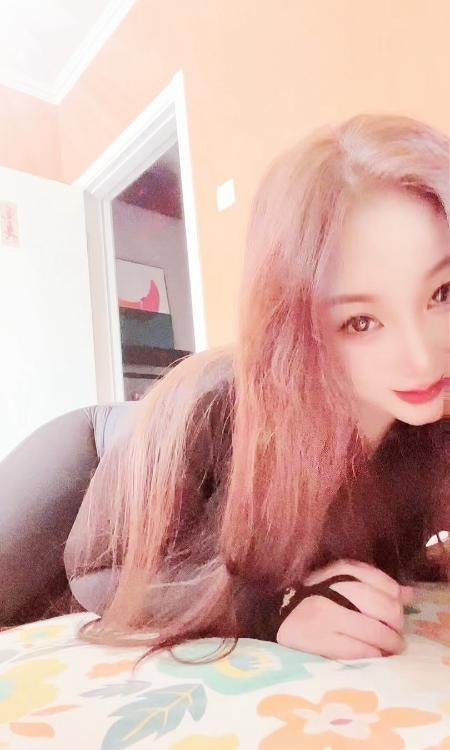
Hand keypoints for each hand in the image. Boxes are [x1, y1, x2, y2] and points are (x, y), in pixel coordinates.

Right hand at [276, 559, 413, 658]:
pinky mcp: (318, 640)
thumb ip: (373, 585)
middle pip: (382, 606)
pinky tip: (373, 655)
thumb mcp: (338, 583)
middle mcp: (330, 590)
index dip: (393, 593)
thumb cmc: (312, 601)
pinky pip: (358, 650)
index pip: (376, 578)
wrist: (274, 618)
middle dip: (396, 623)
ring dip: (390, 643)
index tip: (397, 605)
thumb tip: (409, 593)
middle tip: (397, 633)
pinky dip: (372, 654)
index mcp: (334, 571)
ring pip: (374, 630)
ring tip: (391, 648)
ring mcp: (323, 615)